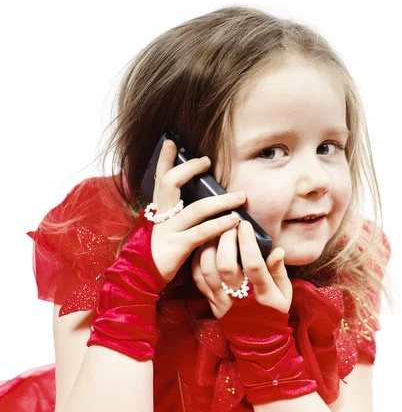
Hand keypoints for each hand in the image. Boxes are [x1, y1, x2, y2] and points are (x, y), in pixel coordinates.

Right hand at [149, 139, 246, 282]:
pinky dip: (219, 226)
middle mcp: (160, 216)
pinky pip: (201, 233)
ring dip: (221, 201)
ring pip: (195, 209)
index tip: (171, 141)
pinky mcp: (176, 247)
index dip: (164, 159)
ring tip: (240, 196)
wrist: (141, 279)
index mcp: (158, 210)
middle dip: (189, 169)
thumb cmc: (162, 252)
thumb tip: (203, 198)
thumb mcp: (166, 228)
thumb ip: (179, 213)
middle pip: (170, 184)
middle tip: (207, 160)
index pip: (160, 179)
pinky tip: (234, 221)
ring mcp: (167, 231)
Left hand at [191, 219, 291, 317]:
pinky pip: (198, 279)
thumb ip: (279, 271)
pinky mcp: (210, 303)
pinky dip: (198, 259)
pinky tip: (204, 246)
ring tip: (216, 230)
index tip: (245, 225)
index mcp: (262, 293)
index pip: (253, 264)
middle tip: (229, 224)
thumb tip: (278, 250)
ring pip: (208, 270)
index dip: (247, 243)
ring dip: (210, 246)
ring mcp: (221, 301)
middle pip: (226, 265)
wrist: (258, 342)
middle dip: (226, 239)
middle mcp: (239, 297)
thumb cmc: (274, 312)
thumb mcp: (286, 292)